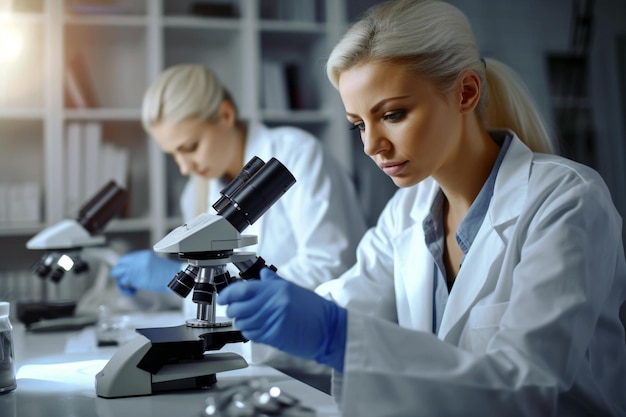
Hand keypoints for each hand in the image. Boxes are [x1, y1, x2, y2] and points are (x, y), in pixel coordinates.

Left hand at [110, 250, 180, 294]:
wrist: (176, 278)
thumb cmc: (167, 273)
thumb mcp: (152, 263)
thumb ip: (140, 265)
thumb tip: (129, 272)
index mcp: (143, 255)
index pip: (124, 259)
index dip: (122, 267)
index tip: (124, 273)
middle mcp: (138, 261)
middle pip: (119, 266)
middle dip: (119, 274)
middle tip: (124, 281)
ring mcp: (138, 270)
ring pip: (120, 276)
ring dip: (122, 283)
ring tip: (129, 287)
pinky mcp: (138, 279)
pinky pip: (126, 284)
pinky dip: (127, 289)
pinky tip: (133, 291)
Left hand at [217, 267, 346, 371]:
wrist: (329, 329)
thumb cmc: (314, 310)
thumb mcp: (293, 290)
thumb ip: (273, 283)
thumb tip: (261, 275)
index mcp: (276, 289)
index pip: (242, 290)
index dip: (227, 294)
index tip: (223, 297)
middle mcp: (272, 303)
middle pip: (238, 308)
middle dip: (233, 310)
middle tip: (236, 309)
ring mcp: (272, 320)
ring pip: (242, 323)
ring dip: (241, 322)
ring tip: (249, 320)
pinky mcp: (273, 336)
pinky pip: (252, 335)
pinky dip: (250, 332)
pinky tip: (257, 329)